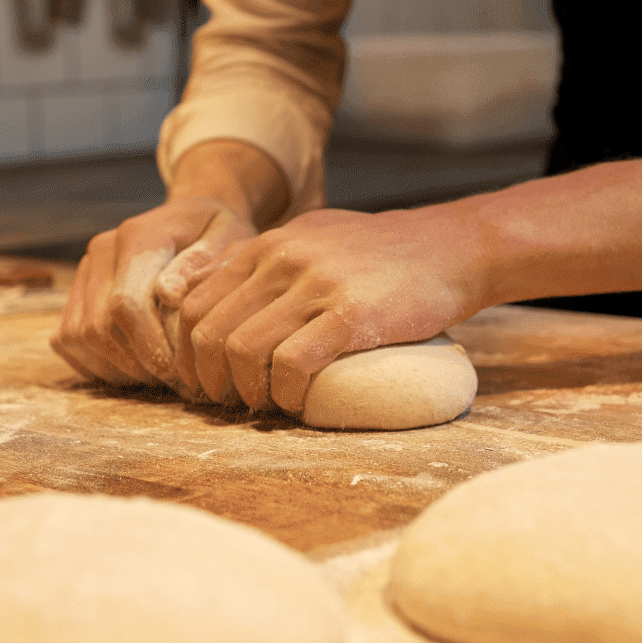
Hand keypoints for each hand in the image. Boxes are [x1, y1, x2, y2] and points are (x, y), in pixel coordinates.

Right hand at [50, 197, 257, 393]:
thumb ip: (203, 262)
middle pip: (98, 327)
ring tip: (155, 373)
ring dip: (115, 367)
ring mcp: (84, 270)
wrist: (193, 219)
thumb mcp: (229, 237)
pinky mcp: (75, 290)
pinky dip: (95, 363)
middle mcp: (101, 250)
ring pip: (78, 337)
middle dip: (135, 363)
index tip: (179, 371)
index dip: (149, 347)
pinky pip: (66, 340)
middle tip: (172, 379)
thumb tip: (167, 293)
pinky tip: (133, 366)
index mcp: (138, 235)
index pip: (126, 304)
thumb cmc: (218, 234)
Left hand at [173, 205, 492, 412]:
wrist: (453, 248)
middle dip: (208, 378)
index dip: (188, 350)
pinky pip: (291, 364)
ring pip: (242, 350)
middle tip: (227, 401)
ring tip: (263, 406)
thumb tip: (228, 293)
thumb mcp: (314, 236)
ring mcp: (315, 285)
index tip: (203, 378)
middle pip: (209, 331)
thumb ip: (270, 260)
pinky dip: (285, 394)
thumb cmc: (384, 251)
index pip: (193, 302)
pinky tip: (297, 403)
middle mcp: (282, 259)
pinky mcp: (350, 315)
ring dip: (245, 391)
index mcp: (267, 245)